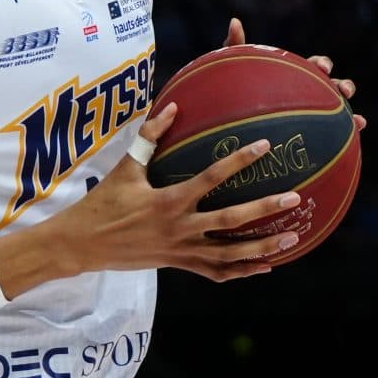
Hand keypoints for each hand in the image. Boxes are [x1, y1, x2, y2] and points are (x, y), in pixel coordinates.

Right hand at [41, 104, 304, 279]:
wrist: (82, 245)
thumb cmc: (103, 203)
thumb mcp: (125, 168)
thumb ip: (149, 137)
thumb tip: (172, 106)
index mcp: (169, 201)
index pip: (212, 178)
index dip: (240, 160)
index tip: (266, 145)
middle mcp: (180, 228)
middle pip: (231, 221)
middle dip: (265, 209)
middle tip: (295, 199)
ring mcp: (181, 251)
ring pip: (230, 254)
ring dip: (263, 248)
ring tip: (293, 239)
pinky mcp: (178, 265)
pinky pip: (216, 272)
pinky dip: (241, 270)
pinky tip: (266, 266)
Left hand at [226, 17, 366, 135]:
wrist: (232, 122)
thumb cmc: (233, 93)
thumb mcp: (233, 70)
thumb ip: (235, 46)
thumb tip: (235, 21)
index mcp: (295, 76)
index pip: (315, 65)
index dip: (322, 64)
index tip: (322, 68)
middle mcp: (308, 93)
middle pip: (333, 86)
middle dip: (342, 85)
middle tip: (343, 90)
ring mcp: (312, 115)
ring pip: (338, 112)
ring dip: (351, 114)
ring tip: (358, 120)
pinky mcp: (312, 135)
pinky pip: (332, 137)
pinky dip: (348, 137)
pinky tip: (356, 139)